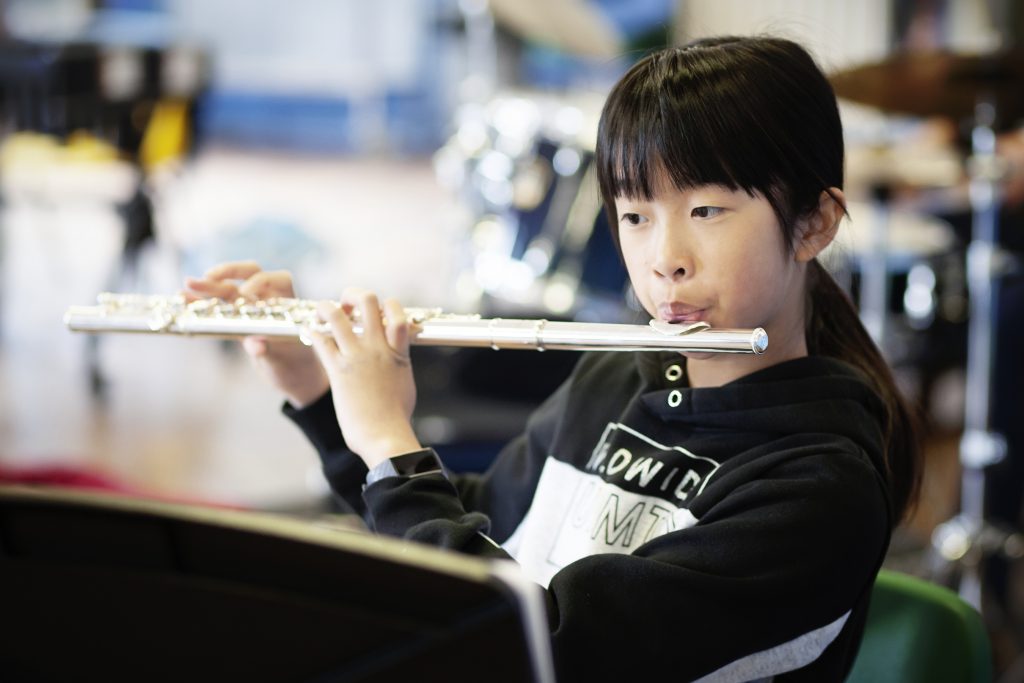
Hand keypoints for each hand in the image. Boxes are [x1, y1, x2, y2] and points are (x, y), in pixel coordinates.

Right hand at [182, 261, 328, 406]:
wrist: (294, 378)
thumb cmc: (295, 368)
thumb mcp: (282, 362)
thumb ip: (268, 352)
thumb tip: (255, 345)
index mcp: (287, 305)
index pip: (278, 279)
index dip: (261, 280)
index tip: (246, 292)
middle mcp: (269, 301)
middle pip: (249, 275)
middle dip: (227, 272)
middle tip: (206, 278)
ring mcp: (252, 309)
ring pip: (230, 289)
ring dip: (208, 286)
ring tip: (186, 286)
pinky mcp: (238, 321)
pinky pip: (220, 307)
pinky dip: (203, 302)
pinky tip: (184, 299)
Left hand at [309, 288, 420, 467]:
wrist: (385, 435)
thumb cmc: (396, 417)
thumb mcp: (405, 383)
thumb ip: (399, 366)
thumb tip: (396, 363)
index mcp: (398, 351)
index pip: (396, 312)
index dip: (385, 305)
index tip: (375, 313)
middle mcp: (377, 347)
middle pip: (367, 301)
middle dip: (354, 295)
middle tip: (346, 306)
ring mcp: (356, 356)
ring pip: (336, 315)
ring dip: (325, 308)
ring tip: (322, 313)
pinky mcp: (338, 370)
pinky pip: (319, 340)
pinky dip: (311, 331)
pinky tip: (308, 332)